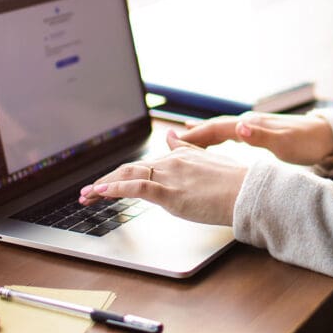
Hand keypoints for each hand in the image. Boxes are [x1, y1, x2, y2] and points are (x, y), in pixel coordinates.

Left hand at [78, 145, 247, 225]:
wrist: (247, 192)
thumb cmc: (234, 181)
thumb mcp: (208, 159)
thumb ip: (186, 149)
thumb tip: (171, 136)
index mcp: (180, 156)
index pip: (143, 165)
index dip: (121, 175)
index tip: (105, 183)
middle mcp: (171, 163)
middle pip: (129, 170)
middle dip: (104, 181)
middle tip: (86, 193)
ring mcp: (170, 177)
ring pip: (127, 177)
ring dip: (102, 186)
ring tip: (85, 196)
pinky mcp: (170, 193)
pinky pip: (136, 188)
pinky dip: (114, 189)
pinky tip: (100, 193)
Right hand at [172, 112, 332, 165]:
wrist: (327, 138)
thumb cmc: (308, 142)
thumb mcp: (287, 144)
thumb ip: (263, 137)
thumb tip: (240, 128)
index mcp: (252, 124)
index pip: (216, 128)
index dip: (195, 136)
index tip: (173, 143)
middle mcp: (249, 122)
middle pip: (213, 126)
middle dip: (191, 135)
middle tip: (167, 145)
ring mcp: (253, 126)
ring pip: (219, 129)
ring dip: (200, 134)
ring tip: (179, 140)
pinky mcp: (258, 133)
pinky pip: (228, 133)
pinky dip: (213, 136)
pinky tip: (209, 139)